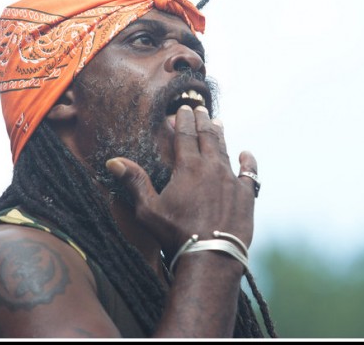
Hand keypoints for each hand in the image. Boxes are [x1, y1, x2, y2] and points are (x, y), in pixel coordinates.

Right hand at [106, 105, 257, 260]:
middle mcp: (212, 167)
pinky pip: (249, 173)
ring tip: (218, 122)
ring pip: (226, 150)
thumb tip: (113, 161)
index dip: (183, 120)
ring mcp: (231, 180)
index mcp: (188, 167)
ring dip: (221, 135)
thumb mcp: (149, 209)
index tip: (183, 109)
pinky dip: (248, 162)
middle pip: (207, 137)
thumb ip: (134, 182)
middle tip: (200, 109)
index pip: (185, 135)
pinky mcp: (246, 195)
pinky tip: (247, 154)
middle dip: (202, 120)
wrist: (211, 255)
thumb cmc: (176, 234)